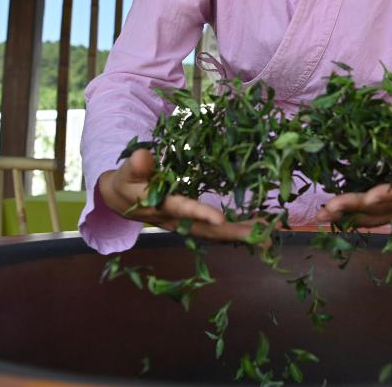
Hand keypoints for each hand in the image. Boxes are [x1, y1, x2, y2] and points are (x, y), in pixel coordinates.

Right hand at [97, 148, 257, 241]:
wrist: (121, 201)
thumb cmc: (125, 183)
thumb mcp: (126, 172)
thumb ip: (136, 165)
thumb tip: (145, 155)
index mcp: (162, 207)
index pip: (183, 211)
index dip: (201, 214)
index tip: (221, 219)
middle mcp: (178, 221)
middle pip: (209, 231)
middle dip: (236, 234)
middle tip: (264, 236)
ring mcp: (186, 224)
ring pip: (216, 234)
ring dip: (242, 235)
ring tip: (270, 236)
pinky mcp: (192, 223)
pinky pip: (217, 230)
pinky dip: (237, 231)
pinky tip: (257, 228)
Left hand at [315, 136, 391, 227]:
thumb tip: (390, 104)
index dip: (389, 193)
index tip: (369, 197)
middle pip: (385, 206)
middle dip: (355, 206)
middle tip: (329, 207)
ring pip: (377, 216)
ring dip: (349, 217)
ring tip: (322, 216)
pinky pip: (375, 220)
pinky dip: (355, 220)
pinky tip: (333, 220)